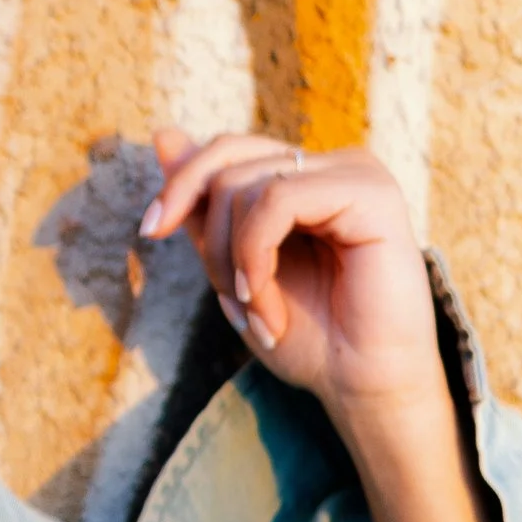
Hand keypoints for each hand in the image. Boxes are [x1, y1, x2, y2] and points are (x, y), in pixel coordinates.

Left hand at [137, 128, 441, 423]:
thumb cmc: (309, 336)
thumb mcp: (233, 267)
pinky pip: (279, 200)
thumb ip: (205, 208)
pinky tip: (266, 301)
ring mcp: (355, 174)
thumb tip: (164, 136)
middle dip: (211, 238)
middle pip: (229, 161)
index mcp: (306, 177)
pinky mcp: (371, 193)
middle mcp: (332, 165)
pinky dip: (255, 256)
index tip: (150, 230)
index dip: (181, 184)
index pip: (227, 151)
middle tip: (229, 298)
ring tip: (256, 311)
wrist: (362, 385)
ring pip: (247, 184)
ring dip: (234, 260)